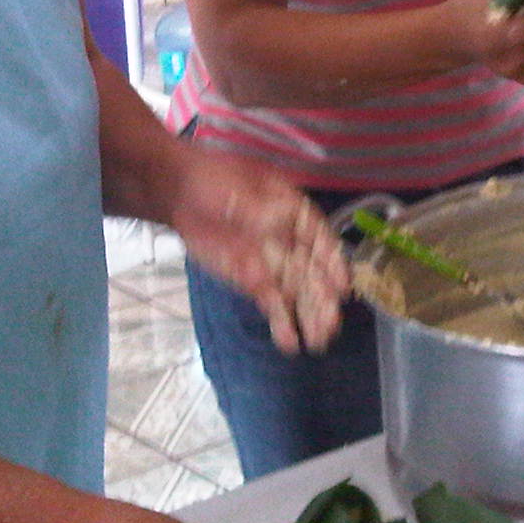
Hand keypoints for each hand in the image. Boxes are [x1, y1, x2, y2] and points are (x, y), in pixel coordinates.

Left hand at [169, 152, 348, 353]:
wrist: (181, 192)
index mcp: (295, 212)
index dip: (332, 262)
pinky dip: (280, 322)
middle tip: (332, 324)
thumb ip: (259, 210)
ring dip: (309, 316)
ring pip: (296, 292)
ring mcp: (272, 262)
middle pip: (312, 272)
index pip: (319, 239)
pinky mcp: (252, 280)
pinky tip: (290, 343)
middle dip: (323, 298)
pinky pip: (270, 302)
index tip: (342, 285)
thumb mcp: (238, 188)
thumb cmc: (214, 179)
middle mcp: (291, 240)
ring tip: (318, 341)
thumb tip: (278, 223)